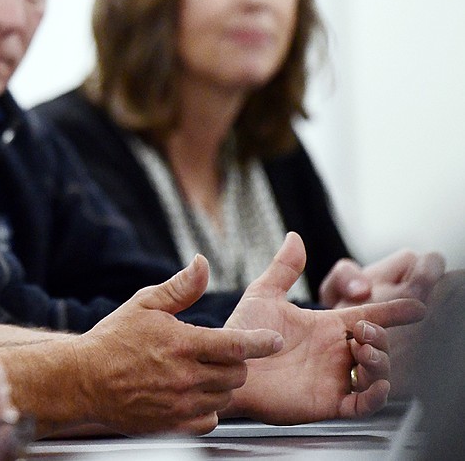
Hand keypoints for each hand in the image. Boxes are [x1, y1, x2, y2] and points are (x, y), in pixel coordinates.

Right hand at [69, 254, 283, 435]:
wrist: (82, 380)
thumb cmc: (112, 339)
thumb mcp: (144, 304)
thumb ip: (180, 288)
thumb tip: (203, 263)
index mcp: (182, 343)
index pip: (236, 345)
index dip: (261, 342)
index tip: (277, 340)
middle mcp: (186, 377)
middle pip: (237, 374)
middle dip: (235, 363)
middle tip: (218, 355)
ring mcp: (180, 404)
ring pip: (225, 397)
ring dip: (221, 385)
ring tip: (200, 373)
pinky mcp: (173, 426)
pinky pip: (209, 420)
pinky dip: (207, 408)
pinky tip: (191, 395)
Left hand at [226, 232, 426, 423]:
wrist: (225, 366)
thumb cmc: (242, 333)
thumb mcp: (263, 295)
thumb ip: (283, 269)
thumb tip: (295, 236)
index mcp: (326, 327)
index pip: (368, 317)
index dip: (393, 311)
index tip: (417, 307)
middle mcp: (335, 353)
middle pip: (378, 344)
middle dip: (380, 336)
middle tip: (362, 331)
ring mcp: (334, 378)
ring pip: (376, 374)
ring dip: (379, 362)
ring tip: (361, 350)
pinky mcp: (328, 403)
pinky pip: (363, 405)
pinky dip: (375, 396)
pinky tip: (373, 384)